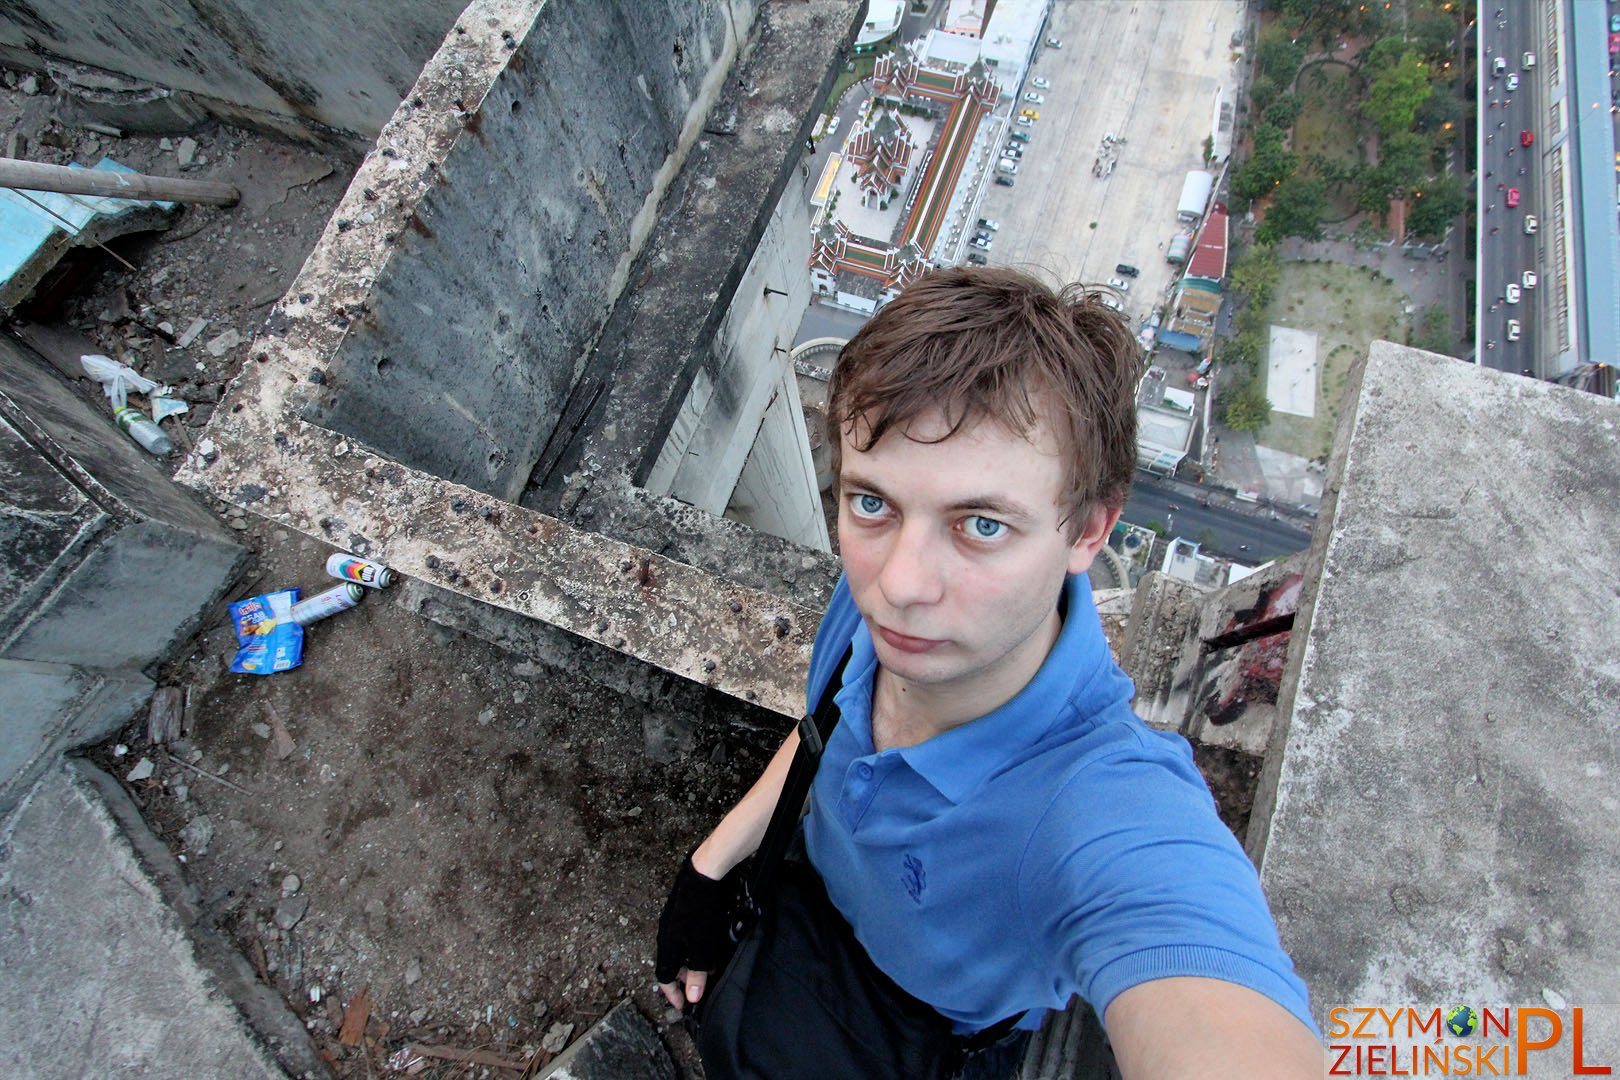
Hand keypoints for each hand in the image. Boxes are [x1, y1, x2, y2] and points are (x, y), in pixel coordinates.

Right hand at [655, 854, 736, 1008]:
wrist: (703, 876)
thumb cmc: (700, 912)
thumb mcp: (701, 948)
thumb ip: (697, 973)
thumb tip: (692, 996)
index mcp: (667, 946)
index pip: (664, 977)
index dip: (673, 994)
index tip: (681, 1006)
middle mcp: (666, 933)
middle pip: (672, 963)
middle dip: (685, 978)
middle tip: (699, 986)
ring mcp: (674, 920)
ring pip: (679, 949)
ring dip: (691, 961)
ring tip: (708, 967)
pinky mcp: (684, 910)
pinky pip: (686, 935)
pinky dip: (695, 946)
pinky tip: (709, 945)